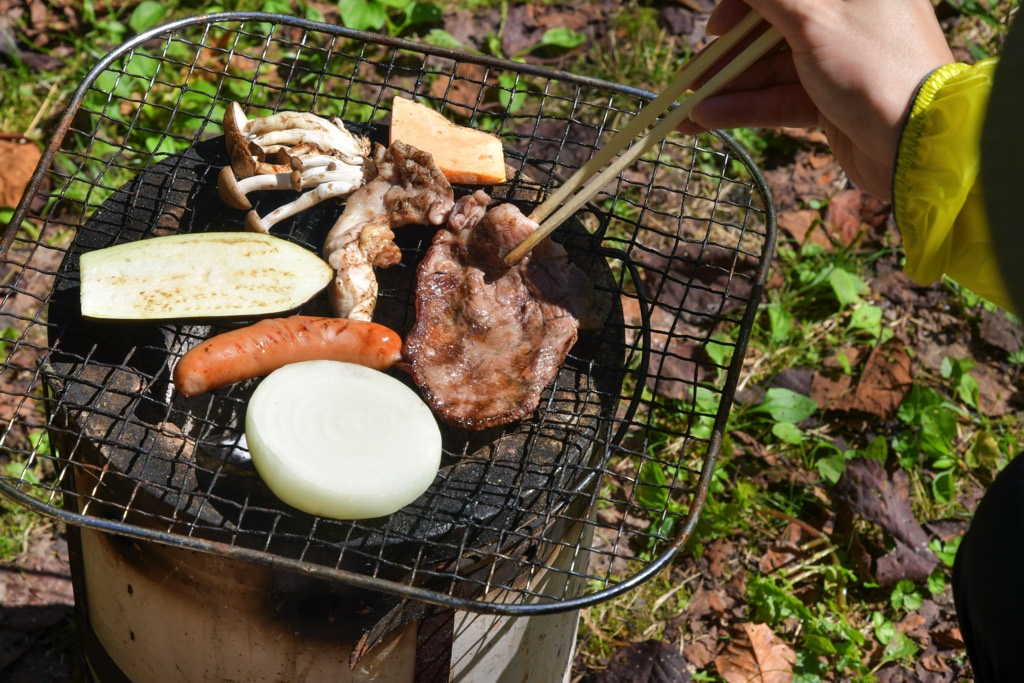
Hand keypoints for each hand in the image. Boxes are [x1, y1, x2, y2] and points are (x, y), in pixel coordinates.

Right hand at [682, 0, 953, 199]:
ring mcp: (840, 62)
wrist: (919, 144)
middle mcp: (848, 18)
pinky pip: (781, 99)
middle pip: (773, 28)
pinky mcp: (833, 102)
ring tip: (686, 111)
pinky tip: (707, 121)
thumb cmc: (872, 67)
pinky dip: (746, 109)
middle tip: (689, 76)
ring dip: (728, 88)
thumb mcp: (814, 18)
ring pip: (771, 69)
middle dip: (727, 54)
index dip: (745, 4)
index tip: (715, 25)